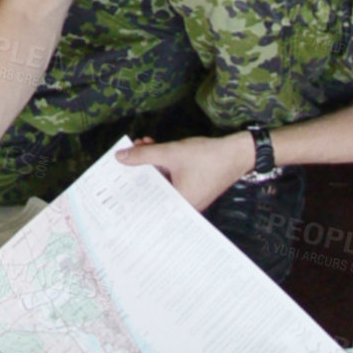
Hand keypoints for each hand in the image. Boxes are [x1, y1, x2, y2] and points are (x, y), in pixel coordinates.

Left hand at [116, 132, 253, 210]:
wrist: (237, 153)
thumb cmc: (206, 157)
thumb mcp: (171, 152)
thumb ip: (145, 155)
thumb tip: (120, 157)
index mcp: (178, 205)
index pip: (147, 202)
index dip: (131, 189)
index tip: (116, 179)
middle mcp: (184, 207)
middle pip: (154, 189)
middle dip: (141, 169)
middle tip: (128, 154)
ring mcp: (190, 198)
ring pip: (163, 182)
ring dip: (152, 164)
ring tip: (143, 145)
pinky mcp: (194, 188)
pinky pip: (172, 179)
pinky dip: (164, 165)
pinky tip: (156, 149)